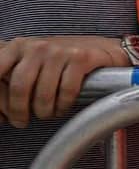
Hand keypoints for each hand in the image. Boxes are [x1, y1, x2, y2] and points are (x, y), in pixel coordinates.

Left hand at [0, 36, 125, 127]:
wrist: (99, 48)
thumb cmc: (60, 61)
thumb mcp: (29, 62)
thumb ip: (10, 78)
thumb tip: (0, 111)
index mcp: (17, 46)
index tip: (2, 113)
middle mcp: (37, 46)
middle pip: (19, 86)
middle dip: (19, 111)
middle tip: (21, 122)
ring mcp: (59, 51)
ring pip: (44, 92)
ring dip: (43, 111)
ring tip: (46, 114)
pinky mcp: (81, 58)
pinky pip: (67, 91)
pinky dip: (63, 105)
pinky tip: (62, 108)